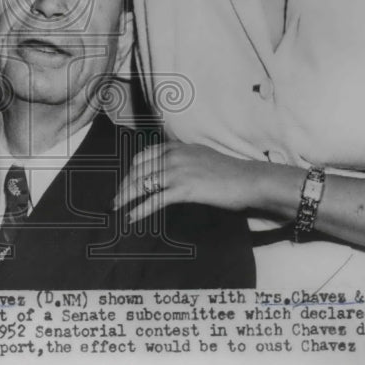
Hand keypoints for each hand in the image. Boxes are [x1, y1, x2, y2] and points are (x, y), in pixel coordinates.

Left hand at [112, 140, 258, 222]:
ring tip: (117, 209)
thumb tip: (169, 168)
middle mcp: (174, 156)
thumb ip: (183, 158)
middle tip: (115, 200)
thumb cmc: (229, 172)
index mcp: (177, 147)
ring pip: (143, 184)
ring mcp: (179, 171)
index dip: (130, 171)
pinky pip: (155, 200)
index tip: (124, 183)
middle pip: (139, 170)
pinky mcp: (185, 189)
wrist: (249, 180)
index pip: (143, 156)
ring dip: (126, 198)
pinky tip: (131, 217)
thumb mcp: (201, 156)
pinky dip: (140, 209)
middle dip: (124, 186)